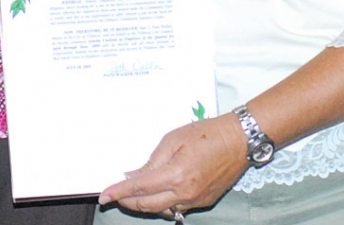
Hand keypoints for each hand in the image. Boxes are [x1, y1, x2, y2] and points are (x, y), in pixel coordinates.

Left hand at [98, 114, 248, 215]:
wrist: (238, 141)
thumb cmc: (206, 133)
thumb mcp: (173, 139)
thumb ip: (152, 160)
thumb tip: (134, 175)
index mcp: (176, 175)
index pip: (139, 188)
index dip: (119, 192)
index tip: (104, 196)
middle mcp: (185, 193)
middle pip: (148, 205)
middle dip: (128, 202)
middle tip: (115, 195)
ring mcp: (195, 201)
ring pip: (162, 210)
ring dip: (145, 204)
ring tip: (134, 193)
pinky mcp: (204, 202)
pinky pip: (177, 208)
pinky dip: (164, 203)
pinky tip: (158, 193)